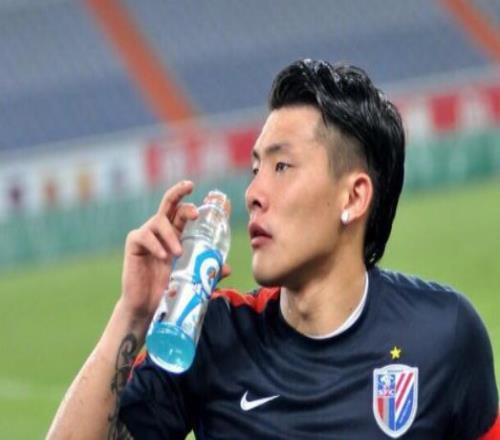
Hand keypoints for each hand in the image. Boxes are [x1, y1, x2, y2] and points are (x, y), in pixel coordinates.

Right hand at [120, 180, 197, 320]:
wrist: (148, 306)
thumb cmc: (169, 289)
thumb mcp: (192, 278)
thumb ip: (208, 272)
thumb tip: (227, 268)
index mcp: (176, 233)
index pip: (184, 211)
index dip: (194, 203)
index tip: (209, 197)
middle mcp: (162, 230)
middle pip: (170, 203)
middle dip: (179, 193)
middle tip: (190, 188)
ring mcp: (147, 235)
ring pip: (159, 220)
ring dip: (171, 234)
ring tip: (178, 253)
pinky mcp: (134, 243)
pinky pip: (144, 236)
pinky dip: (156, 244)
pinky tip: (163, 256)